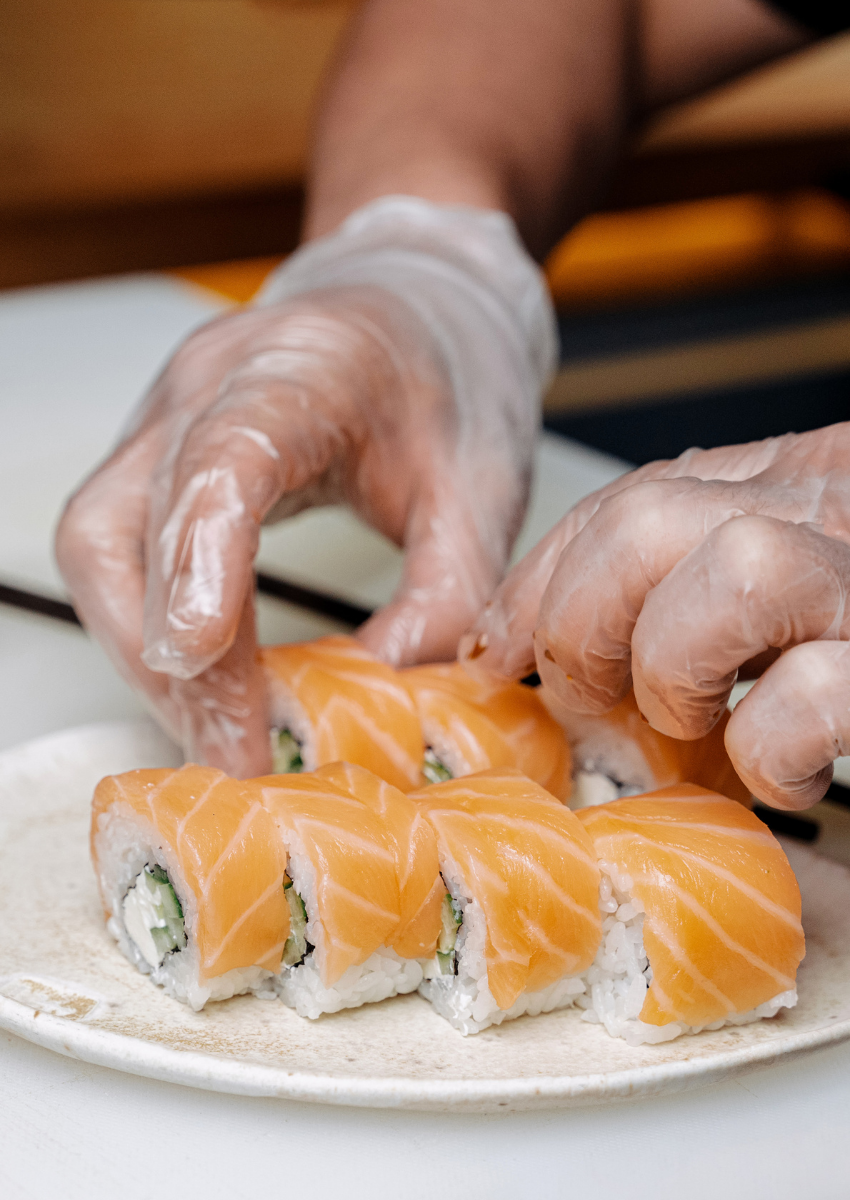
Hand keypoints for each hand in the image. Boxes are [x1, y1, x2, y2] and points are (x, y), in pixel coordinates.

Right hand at [56, 198, 554, 775]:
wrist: (416, 303)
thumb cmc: (449, 379)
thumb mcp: (483, 491)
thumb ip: (448, 597)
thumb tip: (380, 697)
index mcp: (306, 366)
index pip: (223, 458)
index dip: (199, 557)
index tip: (198, 655)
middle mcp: (207, 381)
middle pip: (128, 523)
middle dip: (167, 654)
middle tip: (236, 747)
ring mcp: (165, 412)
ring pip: (99, 545)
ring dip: (145, 654)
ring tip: (219, 731)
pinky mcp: (155, 449)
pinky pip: (116, 548)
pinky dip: (150, 626)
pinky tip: (205, 683)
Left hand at [460, 424, 849, 809]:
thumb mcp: (775, 586)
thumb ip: (681, 583)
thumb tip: (530, 640)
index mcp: (790, 481)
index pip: (628, 498)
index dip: (540, 580)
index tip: (495, 648)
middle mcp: (828, 509)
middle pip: (648, 520)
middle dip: (578, 624)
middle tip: (590, 697)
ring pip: (734, 569)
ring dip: (676, 671)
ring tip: (699, 723)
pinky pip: (810, 695)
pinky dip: (769, 750)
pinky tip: (778, 770)